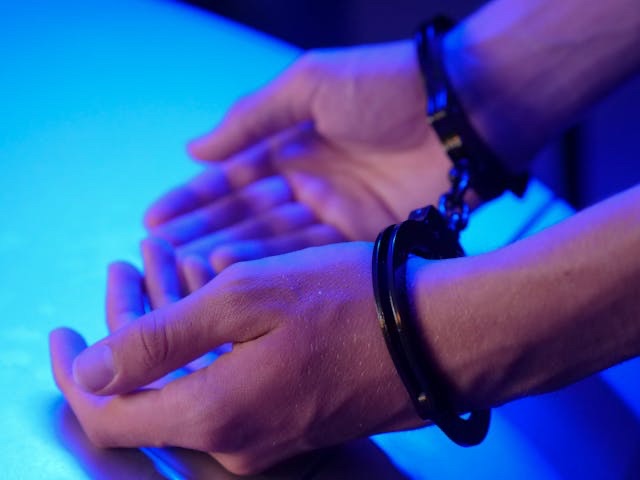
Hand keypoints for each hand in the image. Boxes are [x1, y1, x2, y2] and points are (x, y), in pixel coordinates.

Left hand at [49, 242, 422, 474]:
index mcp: (214, 413)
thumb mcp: (245, 298)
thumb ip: (158, 341)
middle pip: (149, 396)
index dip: (71, 375)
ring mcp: (267, 439)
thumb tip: (88, 371)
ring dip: (169, 334)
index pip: (107, 415)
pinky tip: (212, 302)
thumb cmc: (348, 304)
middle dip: (127, 331)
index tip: (57, 331)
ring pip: (189, 389)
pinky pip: (228, 391)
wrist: (437, 336)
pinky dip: (206, 349)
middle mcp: (235, 443)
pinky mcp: (292, 424)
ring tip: (166, 271)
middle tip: (127, 270)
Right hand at [144, 41, 453, 282]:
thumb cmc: (385, 86)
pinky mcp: (359, 237)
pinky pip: (307, 254)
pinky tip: (231, 271)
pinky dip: (270, 263)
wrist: (462, 111)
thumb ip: (251, 120)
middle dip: (201, 233)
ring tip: (185, 269)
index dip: (194, 199)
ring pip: (270, 239)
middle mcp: (308, 181)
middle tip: (159, 256)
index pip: (232, 177)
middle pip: (246, 214)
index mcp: (294, 143)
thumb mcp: (308, 85)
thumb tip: (194, 149)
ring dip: (228, 253)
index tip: (153, 220)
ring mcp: (333, 212)